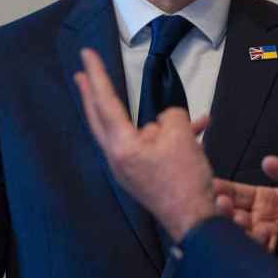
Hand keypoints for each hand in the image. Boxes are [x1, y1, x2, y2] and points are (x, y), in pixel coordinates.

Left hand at [75, 48, 215, 241]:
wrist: (195, 222)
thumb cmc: (185, 180)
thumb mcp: (180, 136)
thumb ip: (170, 116)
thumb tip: (164, 120)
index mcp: (121, 146)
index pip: (105, 102)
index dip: (97, 75)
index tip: (86, 55)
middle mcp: (117, 157)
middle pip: (99, 117)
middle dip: (92, 94)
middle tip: (81, 73)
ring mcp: (127, 169)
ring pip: (129, 131)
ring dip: (149, 119)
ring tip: (175, 115)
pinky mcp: (141, 176)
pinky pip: (149, 146)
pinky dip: (168, 136)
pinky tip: (196, 129)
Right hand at [213, 156, 277, 251]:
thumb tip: (268, 162)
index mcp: (264, 200)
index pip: (235, 194)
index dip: (223, 189)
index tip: (211, 184)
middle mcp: (262, 220)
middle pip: (233, 214)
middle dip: (223, 208)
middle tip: (219, 201)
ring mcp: (269, 236)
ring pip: (243, 232)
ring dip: (236, 224)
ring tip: (236, 215)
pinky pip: (263, 249)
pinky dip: (259, 241)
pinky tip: (263, 230)